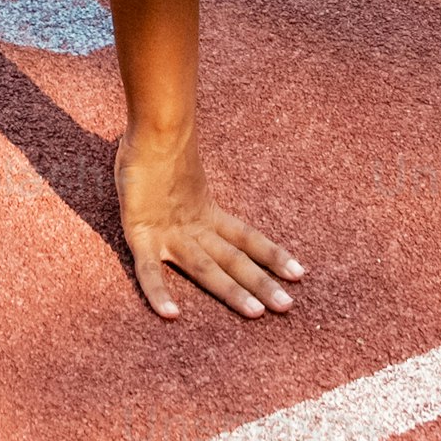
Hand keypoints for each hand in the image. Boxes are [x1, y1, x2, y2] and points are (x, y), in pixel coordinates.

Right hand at [115, 128, 302, 321]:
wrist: (151, 126)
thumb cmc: (159, 143)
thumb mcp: (181, 172)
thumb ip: (190, 183)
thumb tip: (192, 165)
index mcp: (206, 212)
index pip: (248, 238)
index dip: (273, 256)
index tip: (301, 273)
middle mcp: (193, 227)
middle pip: (234, 260)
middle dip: (262, 284)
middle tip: (289, 307)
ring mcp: (168, 233)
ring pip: (206, 269)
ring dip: (232, 292)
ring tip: (257, 314)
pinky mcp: (140, 234)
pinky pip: (148, 270)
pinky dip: (158, 292)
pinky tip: (172, 315)